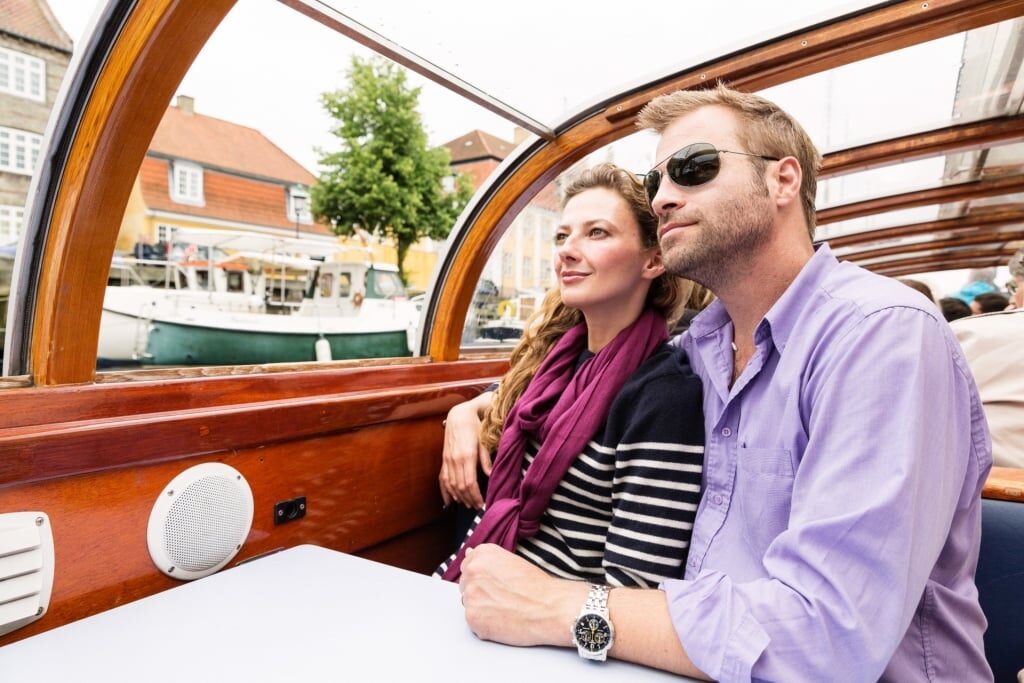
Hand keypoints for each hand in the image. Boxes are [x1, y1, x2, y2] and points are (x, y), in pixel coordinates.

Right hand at [439, 393, 493, 507]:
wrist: (459, 414)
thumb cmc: (475, 426)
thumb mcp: (484, 441)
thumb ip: (486, 460)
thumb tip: (490, 476)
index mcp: (467, 455)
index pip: (469, 483)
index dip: (475, 496)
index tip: (482, 503)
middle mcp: (455, 459)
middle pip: (460, 486)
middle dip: (468, 499)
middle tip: (476, 507)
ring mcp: (447, 460)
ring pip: (451, 485)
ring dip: (458, 497)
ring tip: (467, 504)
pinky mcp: (444, 459)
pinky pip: (442, 478)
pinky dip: (445, 491)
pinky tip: (448, 501)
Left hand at [459, 544, 583, 646]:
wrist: (551, 608)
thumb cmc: (538, 586)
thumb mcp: (512, 561)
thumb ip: (487, 559)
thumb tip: (469, 554)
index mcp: (482, 554)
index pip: (468, 565)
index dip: (483, 578)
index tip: (495, 584)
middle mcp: (472, 571)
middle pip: (466, 585)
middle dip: (480, 592)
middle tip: (503, 598)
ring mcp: (470, 595)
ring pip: (470, 604)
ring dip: (483, 608)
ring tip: (506, 609)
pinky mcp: (472, 618)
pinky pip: (473, 622)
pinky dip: (486, 625)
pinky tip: (504, 620)